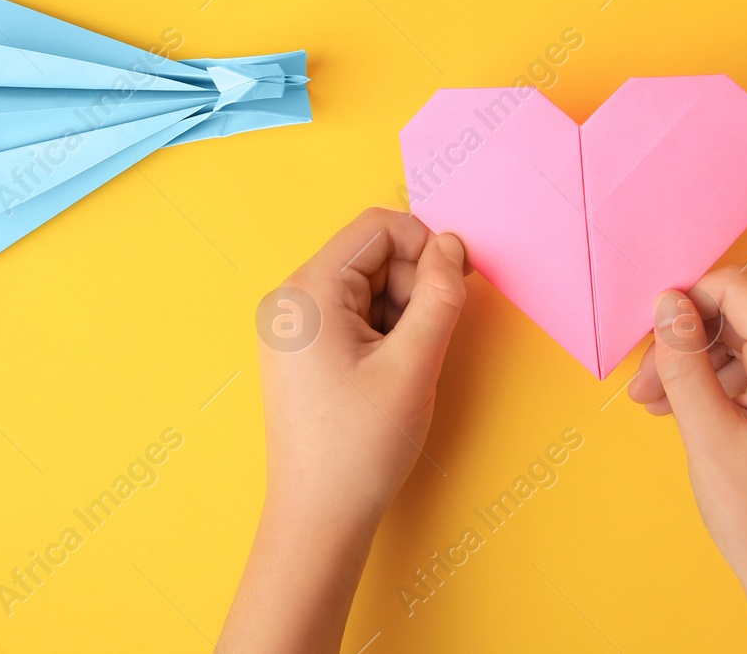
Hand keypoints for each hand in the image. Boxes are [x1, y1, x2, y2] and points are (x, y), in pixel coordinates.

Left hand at [219, 208, 468, 653]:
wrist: (319, 517)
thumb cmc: (359, 446)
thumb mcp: (415, 364)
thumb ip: (439, 294)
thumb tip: (452, 244)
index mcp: (308, 292)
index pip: (378, 228)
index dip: (425, 248)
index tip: (454, 289)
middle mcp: (292, 299)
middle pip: (373, 254)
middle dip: (413, 286)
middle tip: (426, 342)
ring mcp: (294, 326)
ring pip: (369, 285)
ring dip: (403, 312)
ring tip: (406, 366)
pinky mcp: (304, 350)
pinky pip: (356, 313)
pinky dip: (386, 331)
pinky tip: (390, 374)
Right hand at [629, 268, 746, 652]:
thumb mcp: (709, 435)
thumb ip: (684, 361)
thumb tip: (668, 302)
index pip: (737, 288)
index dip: (687, 306)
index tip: (653, 345)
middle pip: (738, 314)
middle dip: (687, 344)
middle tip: (645, 389)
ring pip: (742, 338)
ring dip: (697, 366)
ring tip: (661, 408)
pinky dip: (719, 381)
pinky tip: (688, 412)